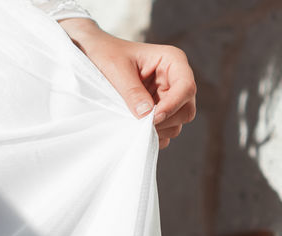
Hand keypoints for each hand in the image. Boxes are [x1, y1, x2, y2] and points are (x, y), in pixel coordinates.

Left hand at [57, 18, 195, 149]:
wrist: (94, 54)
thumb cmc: (106, 53)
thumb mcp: (116, 69)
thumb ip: (132, 91)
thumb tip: (146, 115)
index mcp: (172, 61)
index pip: (186, 87)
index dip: (173, 105)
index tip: (152, 118)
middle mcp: (175, 79)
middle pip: (186, 109)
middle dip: (166, 120)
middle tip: (140, 125)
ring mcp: (168, 96)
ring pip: (178, 122)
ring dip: (159, 130)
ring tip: (135, 126)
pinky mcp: (159, 110)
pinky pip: (166, 130)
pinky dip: (154, 135)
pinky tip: (136, 131)